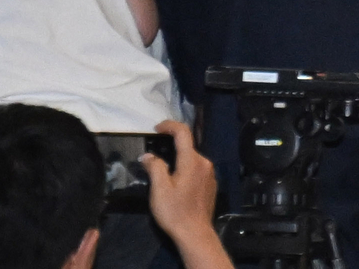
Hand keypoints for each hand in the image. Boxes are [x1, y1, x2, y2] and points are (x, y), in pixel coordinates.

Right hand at [141, 120, 222, 246]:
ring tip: (160, 168)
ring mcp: (210, 174)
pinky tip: (174, 180)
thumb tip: (148, 155)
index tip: (156, 128)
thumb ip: (155, 167)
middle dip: (170, 145)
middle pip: (187, 147)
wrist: (195, 232)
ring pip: (191, 159)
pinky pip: (196, 169)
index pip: (184, 133)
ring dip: (177, 158)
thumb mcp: (159, 189)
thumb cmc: (175, 211)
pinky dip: (184, 168)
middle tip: (153, 152)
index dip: (170, 126)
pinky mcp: (210, 184)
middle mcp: (205, 164)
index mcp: (193, 162)